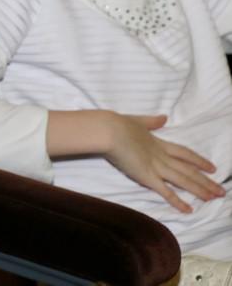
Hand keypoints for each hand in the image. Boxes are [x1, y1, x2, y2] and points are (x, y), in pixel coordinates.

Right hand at [103, 113, 224, 212]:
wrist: (108, 131)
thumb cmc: (117, 124)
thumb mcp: (137, 121)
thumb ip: (151, 121)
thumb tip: (164, 118)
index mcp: (158, 143)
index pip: (184, 153)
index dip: (199, 161)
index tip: (212, 168)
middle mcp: (161, 156)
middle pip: (188, 170)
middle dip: (206, 180)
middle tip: (221, 191)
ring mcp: (155, 167)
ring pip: (183, 180)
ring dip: (199, 190)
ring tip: (214, 198)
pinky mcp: (146, 176)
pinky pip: (165, 191)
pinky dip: (177, 201)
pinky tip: (188, 209)